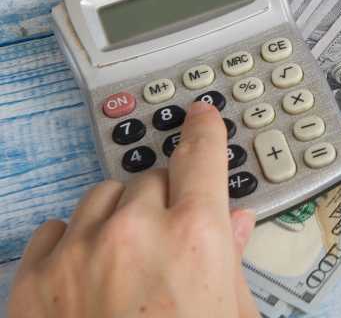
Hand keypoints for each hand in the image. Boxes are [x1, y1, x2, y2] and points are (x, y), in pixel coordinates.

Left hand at [10, 101, 257, 317]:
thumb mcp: (234, 315)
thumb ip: (232, 262)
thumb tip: (235, 225)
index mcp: (195, 235)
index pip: (201, 154)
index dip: (205, 130)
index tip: (203, 116)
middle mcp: (135, 230)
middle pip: (152, 179)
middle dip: (165, 200)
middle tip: (172, 238)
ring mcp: (78, 253)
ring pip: (101, 197)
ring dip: (118, 215)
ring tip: (128, 256)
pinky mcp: (32, 281)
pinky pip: (53, 229)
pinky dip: (71, 240)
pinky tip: (87, 269)